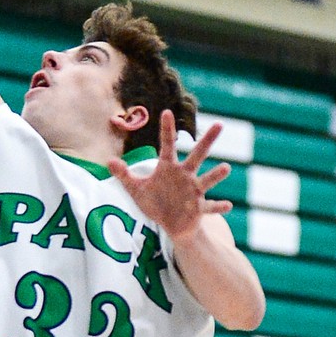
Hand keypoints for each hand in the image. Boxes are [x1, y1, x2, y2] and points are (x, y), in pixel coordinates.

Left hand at [108, 112, 233, 244]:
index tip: (166, 112)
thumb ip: (124, 175)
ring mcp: (194, 192)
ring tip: (225, 168)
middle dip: (207, 141)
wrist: (171, 224)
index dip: (167, 129)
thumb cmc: (156, 203)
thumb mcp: (136, 190)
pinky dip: (218, 207)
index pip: (167, 145)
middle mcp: (185, 176)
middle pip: (197, 155)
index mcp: (169, 168)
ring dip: (215, 175)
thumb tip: (108, 161)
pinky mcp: (198, 208)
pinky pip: (209, 207)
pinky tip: (227, 206)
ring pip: (206, 180)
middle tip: (220, 124)